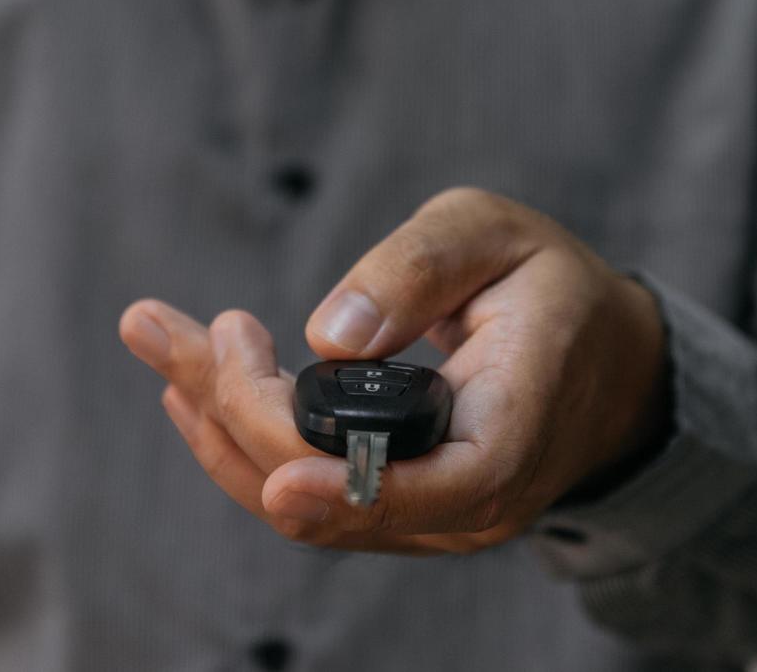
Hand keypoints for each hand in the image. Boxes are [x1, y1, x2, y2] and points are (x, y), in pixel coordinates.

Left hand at [118, 187, 669, 553]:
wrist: (600, 365)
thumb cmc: (550, 290)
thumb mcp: (497, 237)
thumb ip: (420, 269)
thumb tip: (329, 333)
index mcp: (512, 435)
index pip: (432, 489)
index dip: (345, 486)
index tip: (271, 463)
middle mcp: (467, 504)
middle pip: (329, 492)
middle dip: (233, 408)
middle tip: (168, 323)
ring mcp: (425, 519)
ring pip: (298, 501)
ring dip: (215, 423)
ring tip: (156, 338)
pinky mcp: (389, 509)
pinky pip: (303, 492)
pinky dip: (237, 438)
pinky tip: (190, 385)